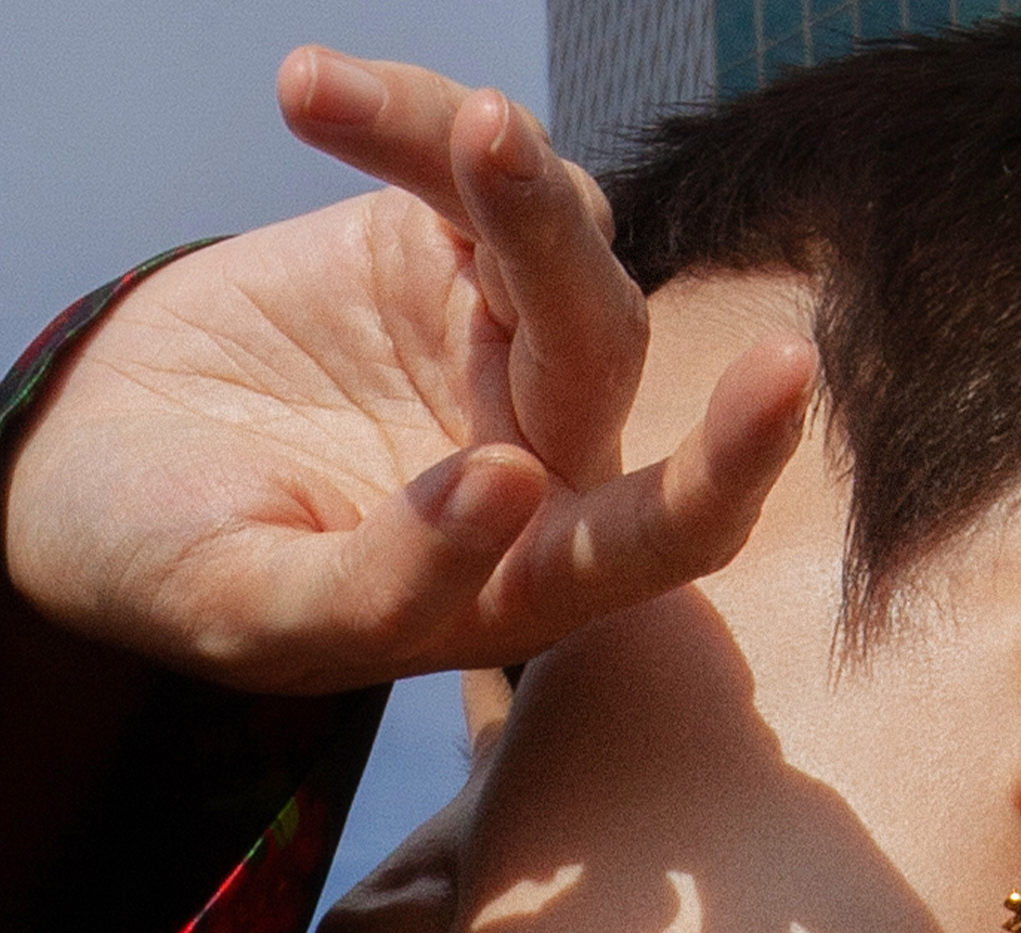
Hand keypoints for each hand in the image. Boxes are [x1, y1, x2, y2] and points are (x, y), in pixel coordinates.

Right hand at [3, 50, 815, 693]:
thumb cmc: (180, 573)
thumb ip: (383, 587)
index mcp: (525, 582)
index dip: (730, 464)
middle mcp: (538, 459)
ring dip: (497, 171)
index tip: (782, 371)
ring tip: (430, 117)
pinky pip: (452, 157)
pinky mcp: (431, 248)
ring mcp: (491, 344)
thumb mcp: (257, 610)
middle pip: (599, 348)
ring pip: (554, 240)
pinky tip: (307, 93)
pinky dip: (396, 112)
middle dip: (556, 250)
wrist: (97, 476)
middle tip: (485, 141)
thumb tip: (508, 489)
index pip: (663, 533)